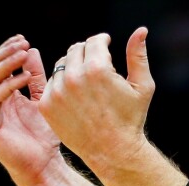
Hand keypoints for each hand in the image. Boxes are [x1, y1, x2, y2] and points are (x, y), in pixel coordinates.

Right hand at [0, 35, 63, 185]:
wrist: (44, 165)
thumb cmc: (44, 136)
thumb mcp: (42, 99)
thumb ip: (35, 77)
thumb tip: (31, 50)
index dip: (7, 51)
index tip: (23, 39)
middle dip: (5, 54)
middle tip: (22, 44)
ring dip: (6, 65)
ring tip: (23, 55)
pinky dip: (9, 86)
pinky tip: (25, 78)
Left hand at [40, 27, 154, 176]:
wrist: (113, 151)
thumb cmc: (131, 119)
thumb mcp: (142, 87)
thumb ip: (138, 55)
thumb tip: (141, 30)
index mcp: (98, 69)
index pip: (94, 41)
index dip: (102, 41)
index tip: (105, 46)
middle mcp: (74, 78)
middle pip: (75, 49)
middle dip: (87, 53)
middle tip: (96, 66)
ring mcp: (57, 92)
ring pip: (61, 65)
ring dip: (72, 69)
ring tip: (87, 85)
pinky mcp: (46, 105)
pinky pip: (51, 84)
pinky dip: (62, 86)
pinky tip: (76, 98)